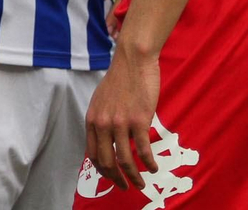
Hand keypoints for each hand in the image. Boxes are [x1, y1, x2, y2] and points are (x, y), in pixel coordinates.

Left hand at [85, 42, 160, 190]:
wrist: (132, 62)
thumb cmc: (119, 80)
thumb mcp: (100, 101)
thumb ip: (101, 120)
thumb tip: (106, 140)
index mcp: (92, 119)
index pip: (92, 153)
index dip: (101, 170)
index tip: (111, 178)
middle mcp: (102, 124)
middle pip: (106, 161)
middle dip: (116, 179)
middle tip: (126, 187)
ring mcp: (120, 123)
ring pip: (125, 160)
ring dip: (134, 177)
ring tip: (142, 184)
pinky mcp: (138, 121)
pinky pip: (143, 150)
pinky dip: (149, 163)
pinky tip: (155, 167)